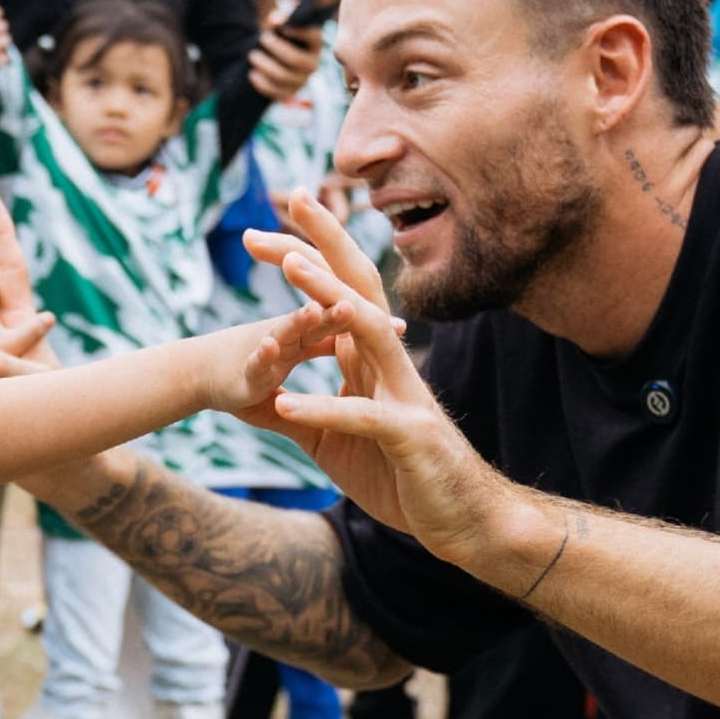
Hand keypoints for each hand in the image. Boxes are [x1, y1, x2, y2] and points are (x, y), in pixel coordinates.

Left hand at [245, 190, 514, 565]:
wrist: (462, 521)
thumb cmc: (403, 477)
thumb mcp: (334, 442)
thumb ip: (299, 413)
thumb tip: (256, 397)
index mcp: (374, 362)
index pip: (338, 295)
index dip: (306, 256)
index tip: (264, 230)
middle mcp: (393, 366)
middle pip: (358, 289)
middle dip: (324, 243)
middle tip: (293, 197)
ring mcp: (405, 397)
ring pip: (368, 333)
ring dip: (328, 299)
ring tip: (290, 271)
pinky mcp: (408, 438)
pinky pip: (362, 416)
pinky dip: (323, 407)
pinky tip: (285, 403)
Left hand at [248, 22, 323, 103]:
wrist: (271, 56)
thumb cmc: (278, 34)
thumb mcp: (278, 23)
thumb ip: (278, 18)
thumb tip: (275, 21)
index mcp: (314, 43)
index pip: (313, 37)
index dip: (300, 32)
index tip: (283, 27)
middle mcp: (312, 63)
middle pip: (296, 59)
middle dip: (277, 48)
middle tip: (262, 38)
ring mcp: (302, 80)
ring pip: (283, 76)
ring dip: (265, 65)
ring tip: (252, 55)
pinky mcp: (290, 93)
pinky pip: (276, 92)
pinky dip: (262, 83)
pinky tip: (252, 73)